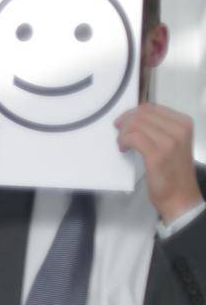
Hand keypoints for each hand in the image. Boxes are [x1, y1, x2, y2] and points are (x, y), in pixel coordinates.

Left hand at [117, 104, 202, 223]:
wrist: (180, 196)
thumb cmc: (173, 171)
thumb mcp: (173, 142)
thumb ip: (159, 128)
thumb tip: (134, 118)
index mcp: (183, 123)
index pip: (150, 108)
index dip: (132, 114)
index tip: (123, 124)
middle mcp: (179, 129)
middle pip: (141, 114)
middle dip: (125, 123)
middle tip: (120, 136)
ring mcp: (170, 141)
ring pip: (135, 124)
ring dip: (123, 134)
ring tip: (123, 145)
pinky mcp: (157, 154)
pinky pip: (132, 137)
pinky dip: (123, 141)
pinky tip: (124, 150)